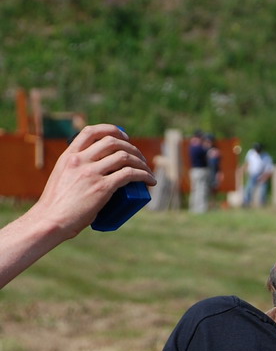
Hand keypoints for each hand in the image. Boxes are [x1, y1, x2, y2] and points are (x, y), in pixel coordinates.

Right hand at [26, 123, 155, 240]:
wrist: (51, 220)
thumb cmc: (57, 205)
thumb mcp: (62, 177)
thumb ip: (75, 170)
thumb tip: (95, 172)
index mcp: (69, 156)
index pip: (90, 132)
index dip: (112, 130)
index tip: (124, 137)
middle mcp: (80, 160)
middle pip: (112, 142)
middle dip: (131, 147)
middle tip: (140, 158)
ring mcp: (91, 173)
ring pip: (124, 156)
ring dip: (141, 162)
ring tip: (147, 171)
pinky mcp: (102, 187)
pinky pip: (130, 174)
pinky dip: (144, 175)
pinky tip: (150, 181)